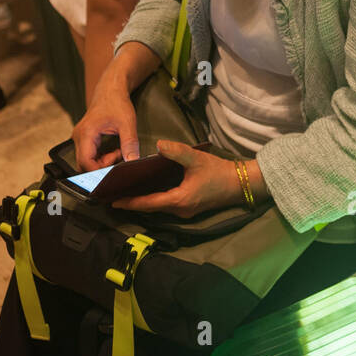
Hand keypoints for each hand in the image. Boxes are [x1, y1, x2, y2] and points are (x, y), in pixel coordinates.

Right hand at [72, 76, 139, 170]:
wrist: (111, 90)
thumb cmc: (116, 102)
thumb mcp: (127, 124)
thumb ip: (130, 144)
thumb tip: (133, 161)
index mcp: (86, 133)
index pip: (85, 163)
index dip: (101, 169)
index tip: (117, 162)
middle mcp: (79, 137)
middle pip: (84, 164)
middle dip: (103, 166)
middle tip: (119, 155)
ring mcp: (80, 138)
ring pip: (87, 161)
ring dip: (103, 162)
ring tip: (118, 151)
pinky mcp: (85, 139)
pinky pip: (90, 155)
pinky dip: (102, 157)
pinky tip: (114, 150)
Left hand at [109, 141, 242, 215]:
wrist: (241, 183)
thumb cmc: (218, 171)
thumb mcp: (196, 159)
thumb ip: (177, 152)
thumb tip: (159, 144)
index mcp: (179, 200)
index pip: (149, 204)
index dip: (131, 202)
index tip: (114, 201)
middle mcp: (180, 210)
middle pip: (152, 208)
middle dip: (134, 203)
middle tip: (116, 196)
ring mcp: (186, 211)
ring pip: (160, 208)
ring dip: (145, 202)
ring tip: (129, 193)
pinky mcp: (191, 208)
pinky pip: (168, 206)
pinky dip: (156, 200)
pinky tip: (150, 191)